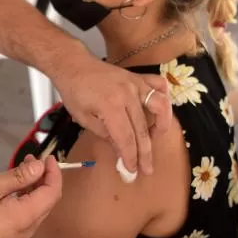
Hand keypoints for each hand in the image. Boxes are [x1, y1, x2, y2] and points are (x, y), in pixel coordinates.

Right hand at [0, 155, 61, 237]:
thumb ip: (19, 176)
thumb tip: (40, 167)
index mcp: (26, 217)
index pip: (52, 193)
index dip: (53, 173)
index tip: (47, 157)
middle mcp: (28, 230)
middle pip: (47, 202)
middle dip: (43, 179)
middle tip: (31, 160)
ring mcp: (19, 237)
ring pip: (37, 209)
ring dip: (34, 188)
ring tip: (22, 170)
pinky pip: (26, 216)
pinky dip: (25, 199)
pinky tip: (14, 189)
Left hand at [51, 54, 170, 174]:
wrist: (74, 65)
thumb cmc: (74, 92)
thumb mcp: (83, 118)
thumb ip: (105, 134)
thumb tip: (122, 151)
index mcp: (110, 106)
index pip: (126, 138)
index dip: (131, 157)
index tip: (133, 171)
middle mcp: (127, 95)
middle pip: (142, 129)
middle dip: (144, 152)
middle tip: (146, 169)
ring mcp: (135, 84)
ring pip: (159, 106)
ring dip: (162, 125)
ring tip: (156, 138)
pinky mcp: (138, 77)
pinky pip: (158, 85)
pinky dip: (163, 97)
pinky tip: (160, 110)